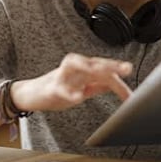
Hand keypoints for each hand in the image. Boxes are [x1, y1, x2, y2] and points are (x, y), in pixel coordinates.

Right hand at [11, 53, 132, 111]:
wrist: (29, 94)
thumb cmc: (55, 89)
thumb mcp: (81, 87)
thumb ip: (97, 85)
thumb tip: (115, 83)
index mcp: (83, 69)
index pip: (104, 72)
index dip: (119, 82)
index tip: (131, 96)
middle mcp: (73, 69)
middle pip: (94, 64)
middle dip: (111, 66)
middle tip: (126, 68)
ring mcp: (61, 77)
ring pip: (77, 67)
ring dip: (92, 69)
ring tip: (106, 73)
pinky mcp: (50, 88)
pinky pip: (60, 88)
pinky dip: (69, 92)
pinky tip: (78, 97)